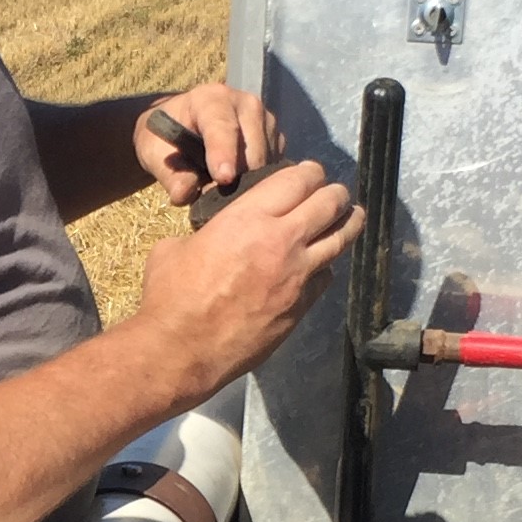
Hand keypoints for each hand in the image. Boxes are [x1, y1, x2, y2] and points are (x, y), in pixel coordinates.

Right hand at [130, 157, 360, 393]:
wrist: (183, 350)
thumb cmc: (170, 297)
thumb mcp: (176, 247)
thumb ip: (206, 232)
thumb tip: (212, 234)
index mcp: (248, 218)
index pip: (298, 179)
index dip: (308, 171)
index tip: (308, 173)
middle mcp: (282, 240)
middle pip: (330, 202)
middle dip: (335, 193)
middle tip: (333, 193)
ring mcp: (298, 275)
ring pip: (342, 237)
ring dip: (348, 222)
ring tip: (351, 216)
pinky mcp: (302, 306)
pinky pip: (327, 275)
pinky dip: (327, 263)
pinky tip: (322, 262)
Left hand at [135, 84, 274, 205]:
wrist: (181, 128)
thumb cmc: (165, 139)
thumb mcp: (155, 154)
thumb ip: (170, 174)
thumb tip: (184, 194)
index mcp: (211, 98)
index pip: (222, 126)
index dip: (223, 153)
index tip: (223, 178)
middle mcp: (245, 104)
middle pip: (252, 148)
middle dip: (237, 178)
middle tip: (215, 199)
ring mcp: (266, 120)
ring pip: (267, 161)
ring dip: (249, 183)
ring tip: (223, 190)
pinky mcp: (277, 139)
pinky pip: (276, 168)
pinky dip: (260, 182)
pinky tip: (239, 185)